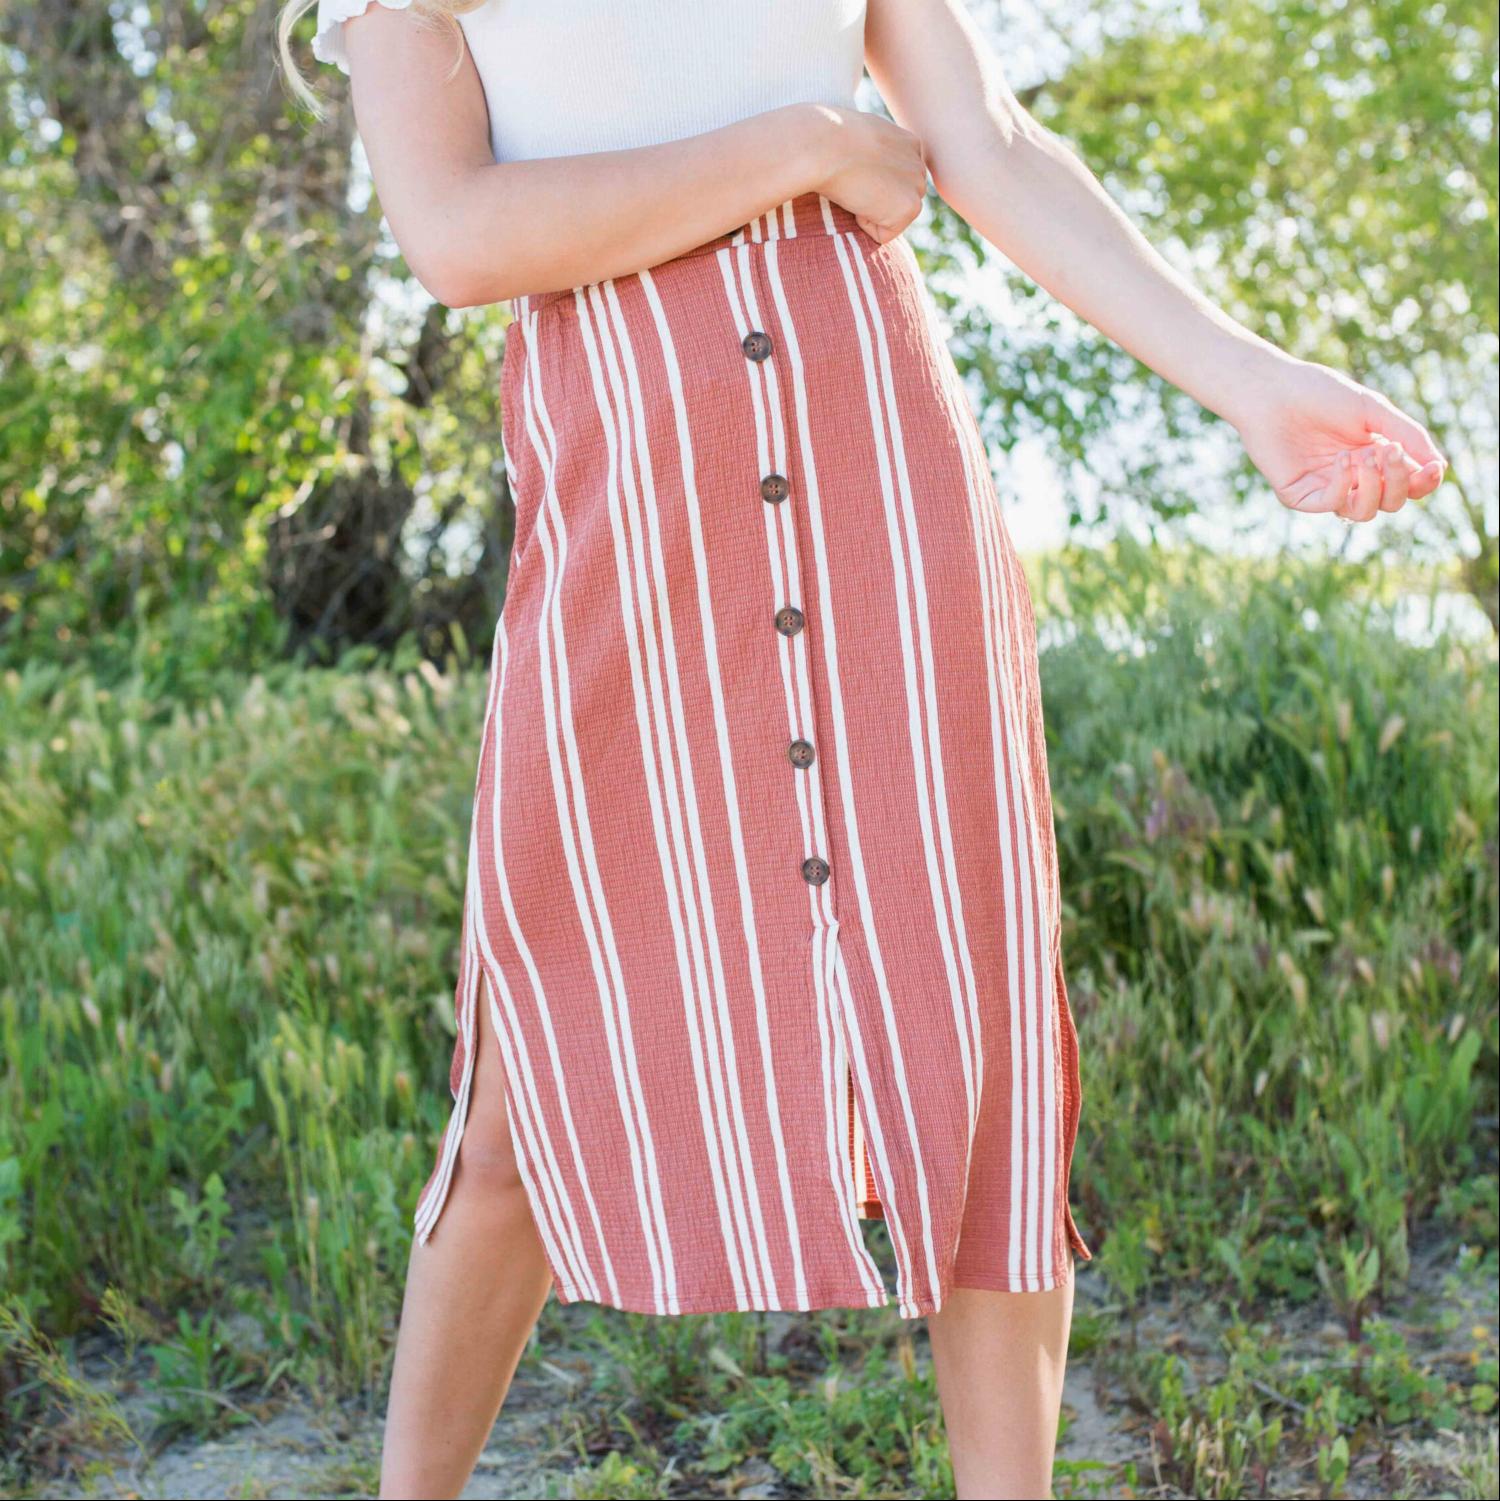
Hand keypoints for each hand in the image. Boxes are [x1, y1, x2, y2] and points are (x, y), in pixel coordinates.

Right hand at [807, 105, 927, 244]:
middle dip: (873, 200)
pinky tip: (858, 198)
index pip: (894, 182)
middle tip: (853, 179)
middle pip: (896, 203)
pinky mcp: (910, 207)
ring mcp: (917, 186)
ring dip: (868, 211)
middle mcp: (919, 164)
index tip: (853, 168)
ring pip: (891, 219)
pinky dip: (865, 224)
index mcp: (909, 144)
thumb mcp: (861, 139)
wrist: (825, 148)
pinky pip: (884, 234)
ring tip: (856, 186)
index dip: (869, 183)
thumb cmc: (829, 141)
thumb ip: (877, 156)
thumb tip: (872, 175)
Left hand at [1230, 359, 1447, 521]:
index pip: (1409, 484)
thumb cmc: (1320, 395)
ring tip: (1364, 457)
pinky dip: (1345, 486)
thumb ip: (1408, 436)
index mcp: (1375, 456)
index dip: (1424, 482)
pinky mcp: (1301, 495)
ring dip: (1374, 487)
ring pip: (1365, 511)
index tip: (1433, 468)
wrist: (1273, 392)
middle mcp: (1354, 476)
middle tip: (1389, 450)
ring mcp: (1327, 488)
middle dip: (1400, 481)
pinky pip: (1333, 505)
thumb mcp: (1374, 411)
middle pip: (1393, 501)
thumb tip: (1439, 467)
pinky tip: (1343, 461)